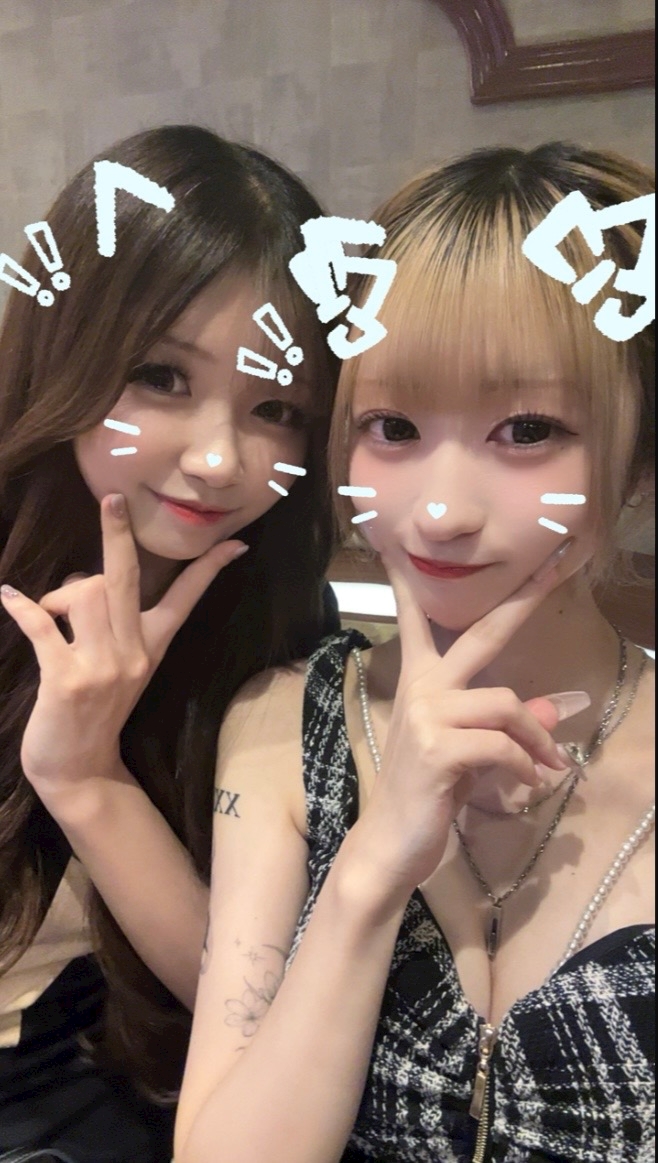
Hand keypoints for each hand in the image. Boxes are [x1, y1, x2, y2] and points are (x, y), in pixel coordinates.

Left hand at [0, 494, 248, 792]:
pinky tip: (8, 597)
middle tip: (113, 499)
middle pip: (126, 579)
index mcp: (150, 647)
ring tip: (46, 609)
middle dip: (118, 535)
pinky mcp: (67, 680)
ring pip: (84, 594)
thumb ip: (110, 627)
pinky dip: (22, 606)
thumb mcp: (118, 669)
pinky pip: (43, 626)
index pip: (187, 600)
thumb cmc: (92, 712)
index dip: (209, 569)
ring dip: (58, 592)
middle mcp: (132, 653)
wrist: (79, 770)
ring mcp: (102, 667)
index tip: (235, 542)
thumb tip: (81, 585)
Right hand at [354, 542, 577, 896]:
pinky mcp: (438, 748)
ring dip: (538, 738)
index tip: (404, 546)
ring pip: (506, 703)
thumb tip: (559, 706)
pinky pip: (501, 745)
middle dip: (523, 599)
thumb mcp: (471, 752)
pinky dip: (524, 765)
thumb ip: (508, 725)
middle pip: (482, 633)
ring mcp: (427, 714)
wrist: (390, 842)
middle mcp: (422, 687)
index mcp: (422, 680)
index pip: (419, 620)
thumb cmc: (427, 792)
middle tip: (558, 565)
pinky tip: (531, 783)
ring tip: (551, 764)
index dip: (415, 584)